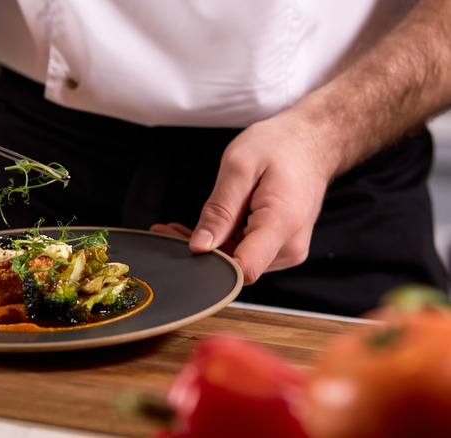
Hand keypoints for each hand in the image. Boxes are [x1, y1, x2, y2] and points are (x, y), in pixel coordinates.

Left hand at [153, 111, 335, 284]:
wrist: (313, 141)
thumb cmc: (280, 146)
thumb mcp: (239, 166)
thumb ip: (219, 209)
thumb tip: (199, 246)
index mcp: (282, 224)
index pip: (242, 269)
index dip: (207, 262)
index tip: (180, 242)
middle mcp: (289, 246)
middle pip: (234, 267)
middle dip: (199, 252)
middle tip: (167, 229)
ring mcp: (288, 250)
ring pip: (237, 262)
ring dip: (208, 247)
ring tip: (179, 227)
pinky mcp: (281, 248)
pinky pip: (245, 253)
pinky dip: (222, 242)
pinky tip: (206, 228)